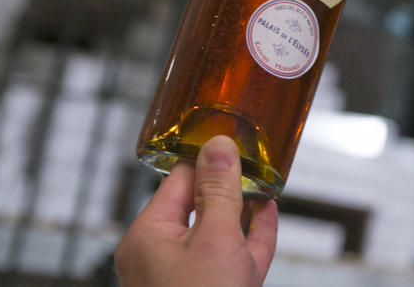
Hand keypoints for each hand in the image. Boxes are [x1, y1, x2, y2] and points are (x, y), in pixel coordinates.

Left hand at [115, 136, 277, 286]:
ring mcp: (181, 274)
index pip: (180, 178)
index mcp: (148, 235)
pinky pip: (228, 255)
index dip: (210, 158)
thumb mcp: (215, 238)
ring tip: (262, 185)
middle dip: (228, 184)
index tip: (233, 140)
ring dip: (241, 208)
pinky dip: (248, 235)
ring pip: (214, 231)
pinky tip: (265, 216)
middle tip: (253, 160)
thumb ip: (220, 191)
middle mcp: (157, 254)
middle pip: (197, 203)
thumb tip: (218, 146)